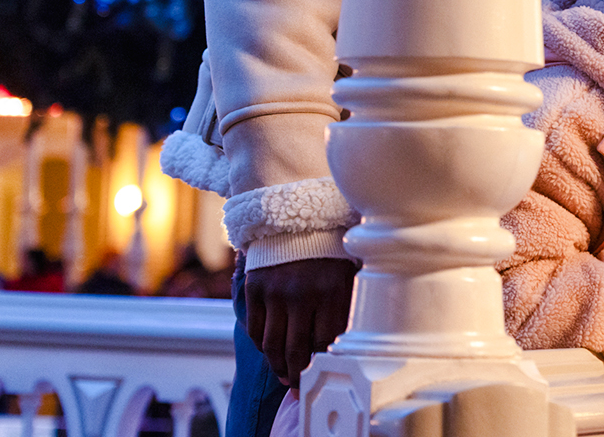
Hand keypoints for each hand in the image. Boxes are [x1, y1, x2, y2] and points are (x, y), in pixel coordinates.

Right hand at [245, 257, 357, 387]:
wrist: (298, 217)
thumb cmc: (330, 250)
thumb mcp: (348, 273)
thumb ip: (346, 306)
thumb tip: (349, 346)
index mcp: (332, 290)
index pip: (325, 342)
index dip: (322, 362)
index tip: (322, 374)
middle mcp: (302, 293)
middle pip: (296, 350)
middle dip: (297, 374)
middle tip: (298, 386)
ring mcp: (275, 292)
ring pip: (272, 344)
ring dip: (277, 366)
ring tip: (284, 375)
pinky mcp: (255, 288)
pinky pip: (254, 329)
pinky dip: (261, 345)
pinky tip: (270, 351)